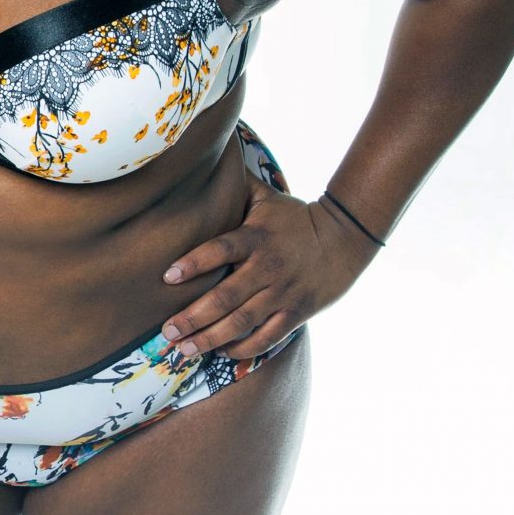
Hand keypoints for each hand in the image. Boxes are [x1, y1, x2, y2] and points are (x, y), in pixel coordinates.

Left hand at [159, 178, 378, 358]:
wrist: (346, 237)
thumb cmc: (295, 218)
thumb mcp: (266, 197)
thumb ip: (235, 187)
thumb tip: (204, 162)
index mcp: (256, 238)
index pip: (221, 250)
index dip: (194, 263)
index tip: (167, 277)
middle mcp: (268, 268)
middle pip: (226, 296)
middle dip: (193, 317)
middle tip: (167, 332)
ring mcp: (283, 293)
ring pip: (243, 322)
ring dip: (211, 338)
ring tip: (185, 349)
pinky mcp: (297, 312)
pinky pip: (268, 337)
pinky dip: (243, 348)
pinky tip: (220, 352)